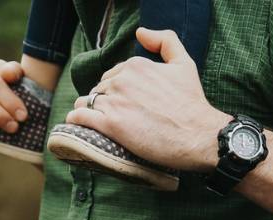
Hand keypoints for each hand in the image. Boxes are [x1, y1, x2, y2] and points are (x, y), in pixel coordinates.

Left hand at [65, 28, 228, 171]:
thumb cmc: (191, 102)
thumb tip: (141, 32)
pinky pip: (81, 117)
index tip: (124, 103)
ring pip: (87, 101)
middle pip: (100, 88)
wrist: (197, 134)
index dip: (116, 89)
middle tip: (114, 116)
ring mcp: (115, 102)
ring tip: (94, 122)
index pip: (112, 74)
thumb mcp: (183, 63)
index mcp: (136, 65)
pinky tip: (76, 124)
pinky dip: (75, 120)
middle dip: (103, 100)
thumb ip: (164, 41)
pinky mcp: (111, 125)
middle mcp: (122, 80)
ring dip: (87, 110)